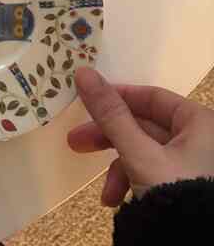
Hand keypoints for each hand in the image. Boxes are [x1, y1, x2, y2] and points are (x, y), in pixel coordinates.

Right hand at [68, 67, 213, 205]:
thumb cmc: (174, 190)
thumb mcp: (138, 152)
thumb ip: (111, 114)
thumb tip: (83, 72)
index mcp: (198, 123)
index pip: (152, 97)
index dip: (118, 97)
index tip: (88, 102)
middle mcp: (200, 141)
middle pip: (144, 126)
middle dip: (108, 139)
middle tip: (75, 142)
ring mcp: (193, 166)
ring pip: (145, 153)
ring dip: (118, 170)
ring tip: (106, 195)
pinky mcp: (185, 188)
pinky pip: (153, 174)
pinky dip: (132, 184)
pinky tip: (118, 202)